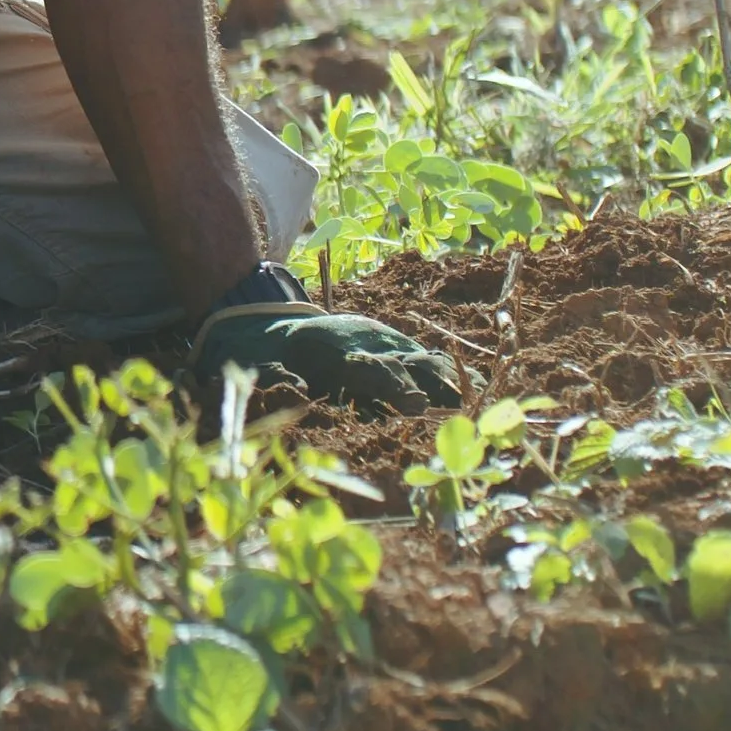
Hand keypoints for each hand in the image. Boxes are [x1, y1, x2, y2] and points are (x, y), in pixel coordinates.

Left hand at [192, 267, 459, 412]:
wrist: (271, 320)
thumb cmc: (264, 353)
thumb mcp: (254, 363)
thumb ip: (270, 377)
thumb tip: (291, 387)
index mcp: (334, 350)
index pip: (369, 366)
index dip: (389, 383)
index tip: (408, 401)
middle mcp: (365, 343)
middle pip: (403, 363)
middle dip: (428, 386)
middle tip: (453, 410)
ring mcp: (381, 342)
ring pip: (420, 359)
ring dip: (445, 382)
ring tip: (476, 404)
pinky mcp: (391, 347)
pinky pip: (424, 358)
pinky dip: (447, 374)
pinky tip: (473, 393)